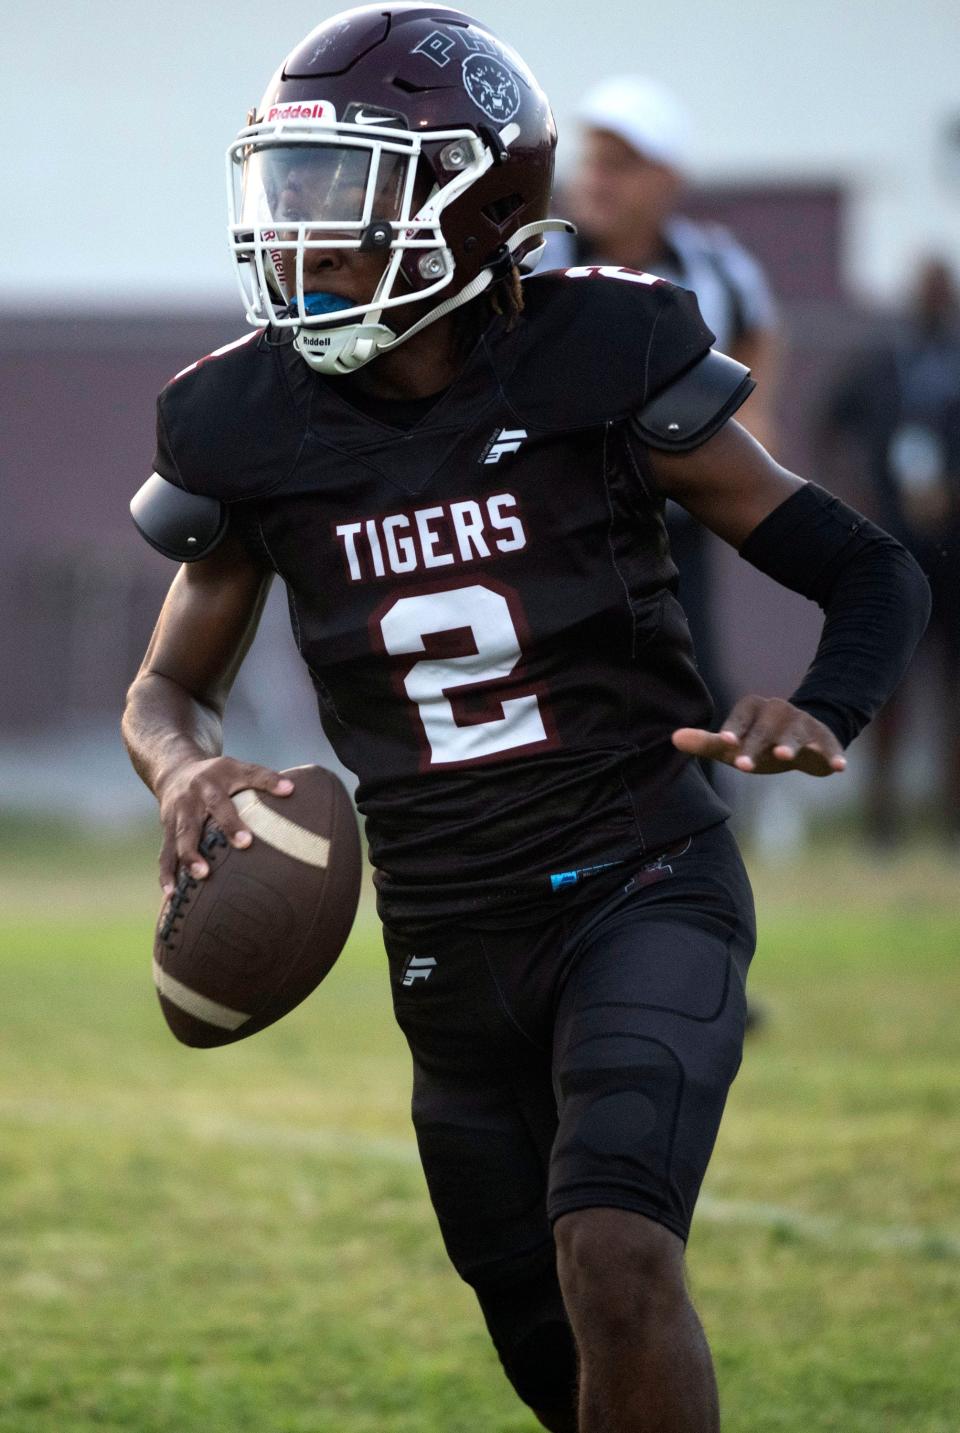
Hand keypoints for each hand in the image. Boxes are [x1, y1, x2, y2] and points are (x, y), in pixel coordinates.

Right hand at [156, 756, 293, 895]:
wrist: (176, 771)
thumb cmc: (218, 775)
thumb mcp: (238, 768)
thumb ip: (264, 778)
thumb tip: (291, 790)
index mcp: (210, 784)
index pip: (223, 802)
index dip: (233, 821)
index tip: (247, 842)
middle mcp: (190, 800)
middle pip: (193, 824)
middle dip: (202, 846)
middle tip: (217, 864)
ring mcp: (176, 816)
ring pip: (177, 840)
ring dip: (186, 860)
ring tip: (199, 877)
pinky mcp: (166, 831)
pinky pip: (165, 855)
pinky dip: (167, 874)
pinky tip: (171, 895)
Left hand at [672, 695, 846, 777]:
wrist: (803, 740)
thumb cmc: (758, 743)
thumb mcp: (733, 744)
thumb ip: (706, 742)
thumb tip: (673, 738)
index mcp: (753, 709)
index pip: (740, 720)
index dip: (733, 730)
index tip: (725, 742)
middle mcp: (778, 711)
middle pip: (765, 729)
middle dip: (755, 745)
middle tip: (743, 765)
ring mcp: (803, 724)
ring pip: (796, 734)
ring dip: (791, 744)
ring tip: (785, 755)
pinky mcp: (824, 739)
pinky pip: (829, 746)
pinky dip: (833, 755)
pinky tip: (838, 767)